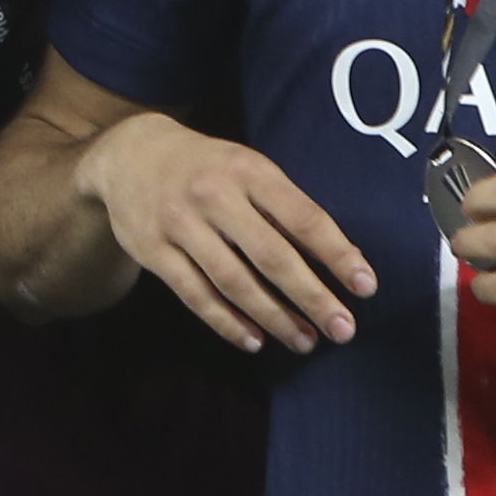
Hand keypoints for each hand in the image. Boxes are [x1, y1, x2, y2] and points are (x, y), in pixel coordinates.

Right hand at [71, 109, 377, 351]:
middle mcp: (214, 196)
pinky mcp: (153, 251)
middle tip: (342, 329)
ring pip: (234, 283)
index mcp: (248, 171)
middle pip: (272, 256)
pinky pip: (196, 296)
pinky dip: (227, 323)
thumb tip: (340, 259)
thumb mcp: (247, 168)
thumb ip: (285, 207)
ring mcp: (180, 224)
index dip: (337, 254)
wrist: (130, 155)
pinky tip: (254, 339)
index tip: (365, 286)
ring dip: (274, 317)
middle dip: (312, 297)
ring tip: (304, 340)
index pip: (303, 217)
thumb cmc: (207, 168)